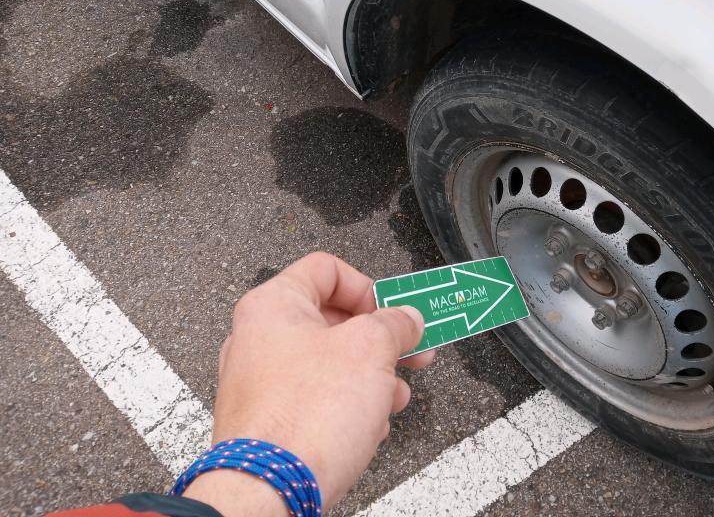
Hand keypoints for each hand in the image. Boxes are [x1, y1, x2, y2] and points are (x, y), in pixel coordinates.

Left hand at [183, 252, 433, 516]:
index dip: (368, 287)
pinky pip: (314, 400)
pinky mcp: (266, 421)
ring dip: (369, 377)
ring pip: (327, 363)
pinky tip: (367, 426)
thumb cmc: (305, 417)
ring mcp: (258, 382)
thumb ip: (396, 324)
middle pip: (331, 319)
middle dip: (379, 339)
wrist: (270, 490)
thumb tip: (407, 319)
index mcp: (273, 305)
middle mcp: (257, 338)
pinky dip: (345, 406)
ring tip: (393, 397)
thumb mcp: (371, 350)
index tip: (393, 312)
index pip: (327, 269)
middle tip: (410, 351)